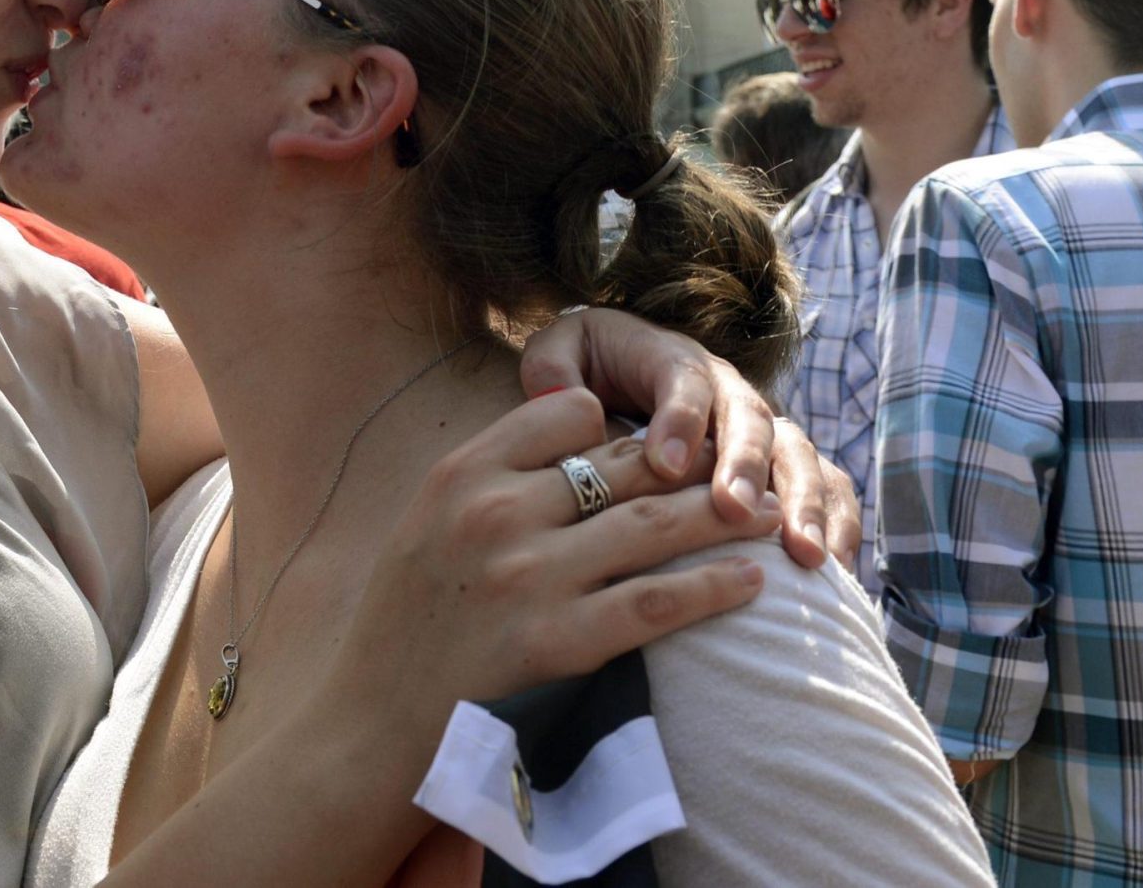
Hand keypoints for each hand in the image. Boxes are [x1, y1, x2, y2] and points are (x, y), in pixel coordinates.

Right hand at [323, 387, 777, 762]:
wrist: (371, 728)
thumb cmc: (406, 626)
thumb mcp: (426, 524)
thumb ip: (491, 480)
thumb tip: (579, 443)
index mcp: (461, 474)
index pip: (568, 414)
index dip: (620, 422)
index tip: (659, 442)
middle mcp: (497, 513)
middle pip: (623, 464)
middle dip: (696, 462)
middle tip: (748, 467)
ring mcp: (530, 578)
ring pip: (654, 524)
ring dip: (724, 515)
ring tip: (771, 515)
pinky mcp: (560, 643)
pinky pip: (656, 602)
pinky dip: (713, 588)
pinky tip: (751, 582)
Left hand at [518, 308, 855, 568]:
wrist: (624, 375)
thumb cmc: (588, 373)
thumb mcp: (560, 357)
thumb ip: (553, 371)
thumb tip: (561, 399)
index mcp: (674, 362)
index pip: (682, 382)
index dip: (678, 419)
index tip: (663, 465)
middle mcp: (730, 393)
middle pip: (750, 420)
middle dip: (745, 465)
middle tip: (733, 509)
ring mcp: (766, 431)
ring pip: (800, 457)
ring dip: (804, 504)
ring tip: (804, 555)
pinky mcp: (788, 469)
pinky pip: (831, 489)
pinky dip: (840, 528)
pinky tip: (837, 577)